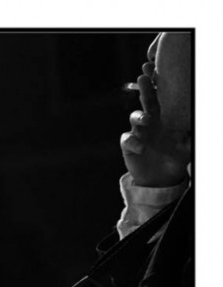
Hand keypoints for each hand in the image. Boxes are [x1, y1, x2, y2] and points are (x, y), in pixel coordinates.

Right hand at [120, 72, 189, 186]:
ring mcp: (139, 132)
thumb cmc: (176, 158)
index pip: (164, 97)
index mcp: (167, 117)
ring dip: (139, 115)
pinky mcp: (129, 146)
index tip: (159, 70)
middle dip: (146, 88)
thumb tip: (195, 128)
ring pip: (135, 117)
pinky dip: (133, 142)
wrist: (160, 179)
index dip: (161, 83)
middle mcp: (151, 120)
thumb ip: (191, 136)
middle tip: (144, 77)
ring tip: (146, 120)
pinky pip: (127, 139)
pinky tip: (141, 148)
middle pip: (147, 100)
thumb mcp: (189, 147)